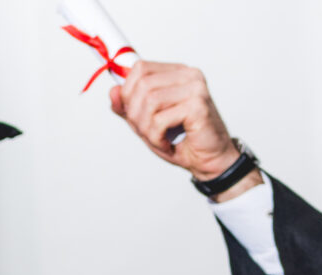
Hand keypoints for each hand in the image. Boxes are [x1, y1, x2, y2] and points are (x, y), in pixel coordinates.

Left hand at [108, 60, 245, 186]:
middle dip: (135, 114)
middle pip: (142, 85)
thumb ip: (128, 107)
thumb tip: (113, 91)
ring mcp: (195, 88)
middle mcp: (188, 76)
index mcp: (177, 73)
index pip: (140, 68)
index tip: (132, 113)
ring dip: (146, 127)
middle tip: (147, 131)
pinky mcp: (197, 106)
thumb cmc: (180, 139)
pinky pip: (160, 120)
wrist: (208, 159)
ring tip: (157, 138)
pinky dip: (156, 137)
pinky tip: (167, 143)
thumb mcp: (146, 121)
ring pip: (149, 101)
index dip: (127, 92)